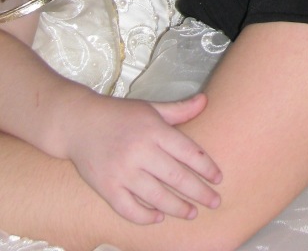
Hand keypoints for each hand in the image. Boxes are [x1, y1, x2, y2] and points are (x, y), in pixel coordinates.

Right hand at [63, 90, 221, 223]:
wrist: (78, 122)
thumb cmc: (119, 115)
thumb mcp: (150, 107)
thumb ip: (179, 109)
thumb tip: (206, 101)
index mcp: (153, 130)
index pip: (188, 152)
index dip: (206, 167)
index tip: (219, 178)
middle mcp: (140, 151)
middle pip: (177, 178)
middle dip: (200, 193)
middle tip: (215, 202)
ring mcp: (122, 171)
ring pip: (157, 197)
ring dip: (178, 208)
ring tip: (192, 213)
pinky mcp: (106, 187)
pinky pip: (129, 209)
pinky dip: (146, 216)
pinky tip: (159, 216)